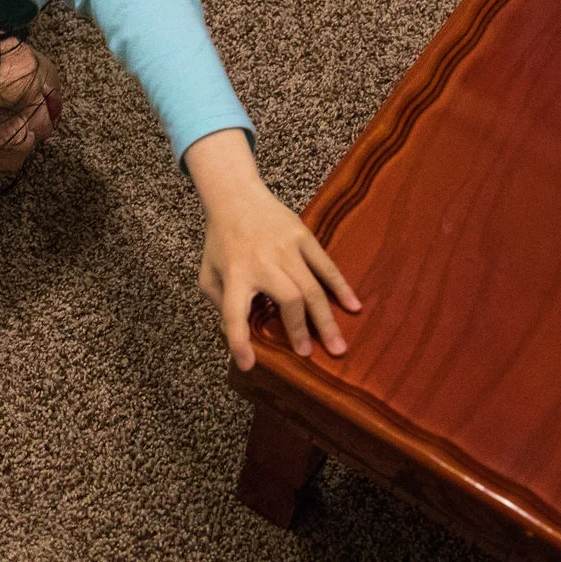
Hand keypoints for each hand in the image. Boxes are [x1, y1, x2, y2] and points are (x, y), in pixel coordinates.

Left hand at [184, 129, 360, 370]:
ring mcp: (285, 248)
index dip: (239, 341)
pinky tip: (353, 307)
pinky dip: (341, 287)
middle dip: (299, 330)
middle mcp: (262, 262)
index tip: (248, 364)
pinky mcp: (302, 236)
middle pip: (288, 300)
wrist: (236, 196)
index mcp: (234, 274)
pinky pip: (326, 265)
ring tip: (337, 347)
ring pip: (311, 288)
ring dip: (325, 320)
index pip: (233, 313)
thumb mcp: (207, 272)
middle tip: (308, 354)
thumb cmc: (221, 241)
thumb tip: (239, 332)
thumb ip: (219, 303)